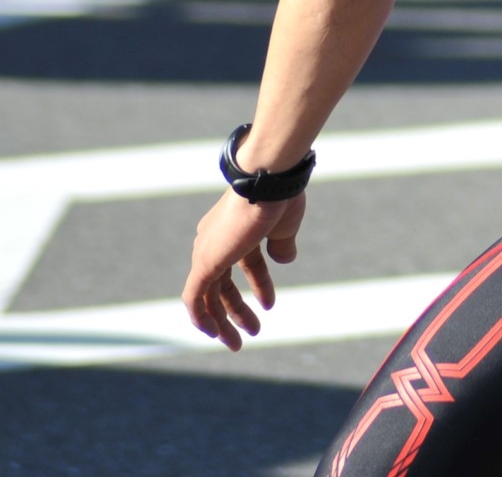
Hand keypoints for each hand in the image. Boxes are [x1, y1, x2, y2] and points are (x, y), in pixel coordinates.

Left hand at [182, 190, 305, 350]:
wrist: (268, 181)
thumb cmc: (279, 197)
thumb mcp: (285, 226)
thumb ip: (282, 246)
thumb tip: (285, 260)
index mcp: (233, 230)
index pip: (242, 263)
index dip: (257, 284)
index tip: (268, 303)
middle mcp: (213, 241)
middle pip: (221, 284)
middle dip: (235, 310)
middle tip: (253, 330)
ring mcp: (207, 252)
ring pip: (209, 296)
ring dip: (225, 320)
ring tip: (241, 341)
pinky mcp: (204, 263)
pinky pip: (195, 298)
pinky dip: (203, 317)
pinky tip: (216, 333)